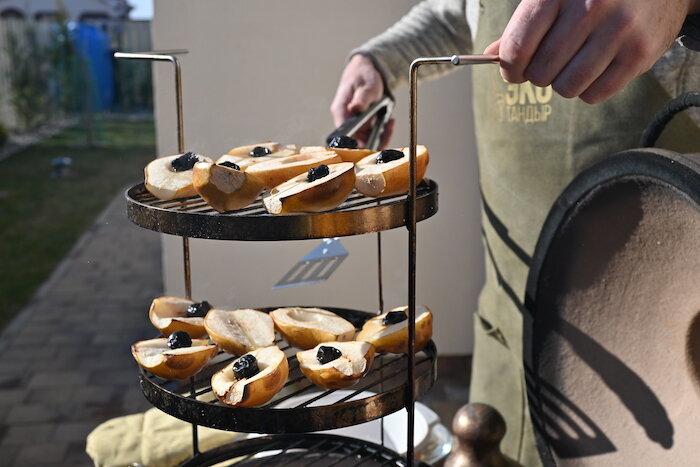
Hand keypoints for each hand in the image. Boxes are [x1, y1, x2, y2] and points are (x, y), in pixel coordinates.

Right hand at [330, 54, 393, 147]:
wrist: (366, 71)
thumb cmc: (363, 76)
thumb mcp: (366, 85)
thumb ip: (362, 98)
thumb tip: (355, 108)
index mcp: (340, 110)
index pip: (342, 134)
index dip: (354, 143)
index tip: (368, 142)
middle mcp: (345, 121)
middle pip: (355, 142)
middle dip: (372, 141)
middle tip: (387, 130)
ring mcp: (354, 125)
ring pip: (366, 142)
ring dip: (380, 137)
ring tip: (390, 123)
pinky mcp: (363, 126)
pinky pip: (372, 137)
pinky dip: (383, 133)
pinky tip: (390, 122)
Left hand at [485, 0, 699, 103]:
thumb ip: (525, 25)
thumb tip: (493, 55)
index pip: (518, 47)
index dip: (509, 67)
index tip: (513, 70)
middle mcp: (591, 7)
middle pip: (541, 72)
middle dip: (539, 74)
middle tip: (551, 62)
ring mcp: (618, 30)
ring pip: (566, 87)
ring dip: (563, 83)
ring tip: (574, 63)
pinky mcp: (640, 52)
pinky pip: (595, 95)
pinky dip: (588, 89)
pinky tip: (595, 69)